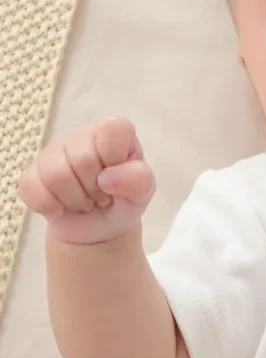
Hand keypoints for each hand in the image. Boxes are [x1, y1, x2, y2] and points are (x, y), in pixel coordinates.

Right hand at [18, 117, 154, 243]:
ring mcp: (54, 151)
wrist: (100, 226)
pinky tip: (62, 206)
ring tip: (86, 201)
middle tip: (102, 195)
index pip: (111, 131)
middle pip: (82, 160)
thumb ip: (138, 180)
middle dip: (95, 189)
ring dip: (75, 200)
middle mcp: (82, 134)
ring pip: (55, 175)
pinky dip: (50, 206)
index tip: (118, 176)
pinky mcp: (33, 172)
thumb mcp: (143, 192)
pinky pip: (31, 188)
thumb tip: (106, 178)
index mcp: (114, 131)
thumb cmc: (125, 199)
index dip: (114, 162)